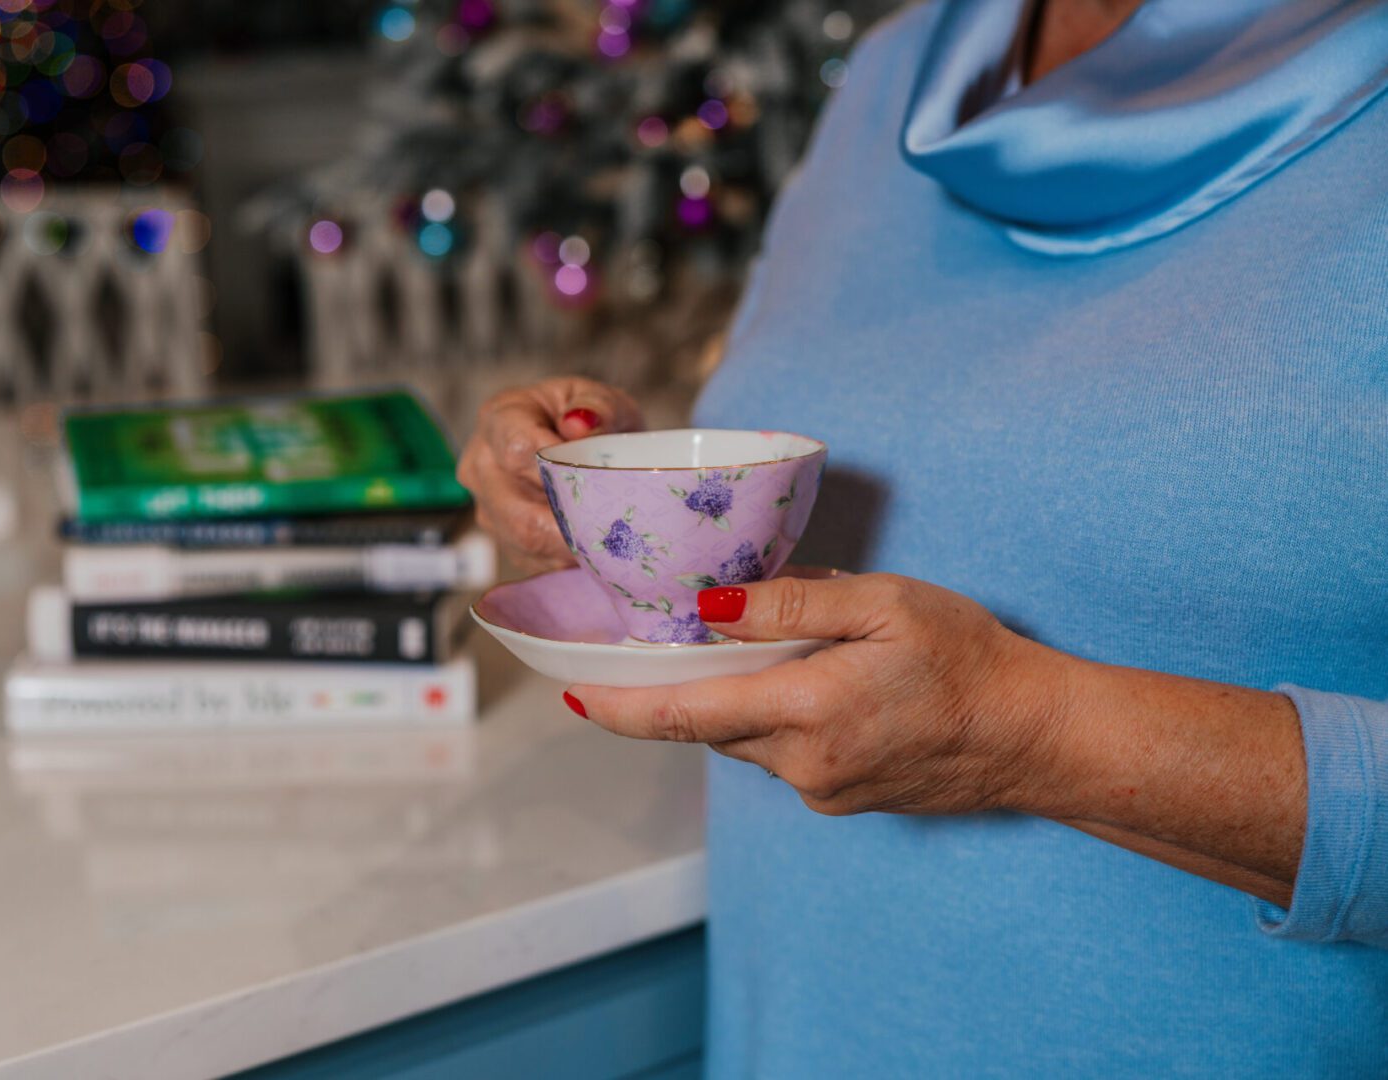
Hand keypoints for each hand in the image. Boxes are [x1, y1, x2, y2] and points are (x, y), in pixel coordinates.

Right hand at [457, 377, 643, 572]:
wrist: (581, 445)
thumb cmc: (590, 419)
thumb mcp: (602, 400)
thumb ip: (597, 406)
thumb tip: (578, 424)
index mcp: (499, 418)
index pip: (518, 451)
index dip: (559, 470)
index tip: (598, 476)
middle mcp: (481, 466)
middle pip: (519, 511)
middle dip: (571, 522)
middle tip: (615, 525)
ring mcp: (488, 508)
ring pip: (527, 542)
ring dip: (573, 545)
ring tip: (611, 536)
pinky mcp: (503, 541)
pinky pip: (535, 561)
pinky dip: (569, 559)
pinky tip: (596, 547)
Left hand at [565, 572, 1067, 816]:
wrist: (1035, 736)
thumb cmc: (969, 658)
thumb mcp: (883, 605)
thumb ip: (789, 606)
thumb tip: (709, 608)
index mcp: (807, 711)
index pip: (685, 715)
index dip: (620, 708)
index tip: (571, 694)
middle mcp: (803, 764)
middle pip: (710, 724)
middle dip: (684, 687)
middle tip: (672, 640)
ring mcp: (822, 789)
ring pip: (746, 739)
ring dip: (738, 699)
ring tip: (771, 649)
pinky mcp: (841, 799)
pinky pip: (783, 755)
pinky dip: (777, 718)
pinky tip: (820, 684)